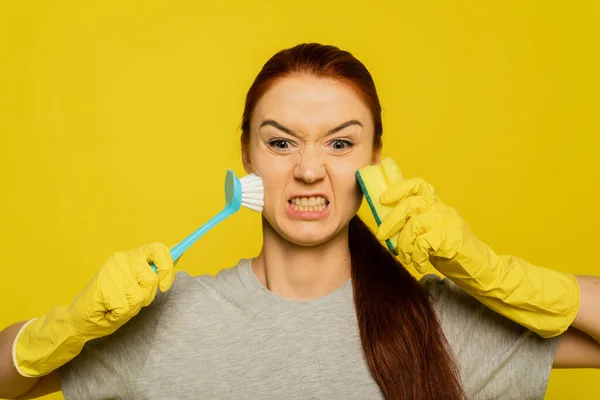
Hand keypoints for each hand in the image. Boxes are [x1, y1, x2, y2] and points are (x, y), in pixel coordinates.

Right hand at [14, 243, 174, 376]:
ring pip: (140, 296)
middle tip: (129, 300)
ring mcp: (113, 271)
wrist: (79, 318)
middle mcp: (123, 259)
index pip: (159, 249)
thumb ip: (154, 271)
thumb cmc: (111, 303)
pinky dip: (119, 315)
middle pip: (152, 279)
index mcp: (132, 256)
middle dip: (146, 296)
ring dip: (131, 307)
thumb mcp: (136, 286)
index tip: (165, 284)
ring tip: (116, 304)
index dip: (168, 266)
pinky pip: (126, 307)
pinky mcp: (104, 285)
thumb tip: (179, 253)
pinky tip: (108, 310)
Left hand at [375, 177, 467, 274]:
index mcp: (435, 204)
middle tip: (382, 236)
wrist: (479, 268)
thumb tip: (385, 225)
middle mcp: (442, 209)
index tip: (383, 200)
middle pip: (411, 204)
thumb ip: (411, 223)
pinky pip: (424, 243)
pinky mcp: (453, 238)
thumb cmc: (448, 251)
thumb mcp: (427, 232)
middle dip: (391, 221)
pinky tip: (420, 265)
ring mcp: (449, 222)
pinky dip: (416, 256)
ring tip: (406, 258)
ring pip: (415, 225)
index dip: (399, 188)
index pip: (418, 185)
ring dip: (404, 244)